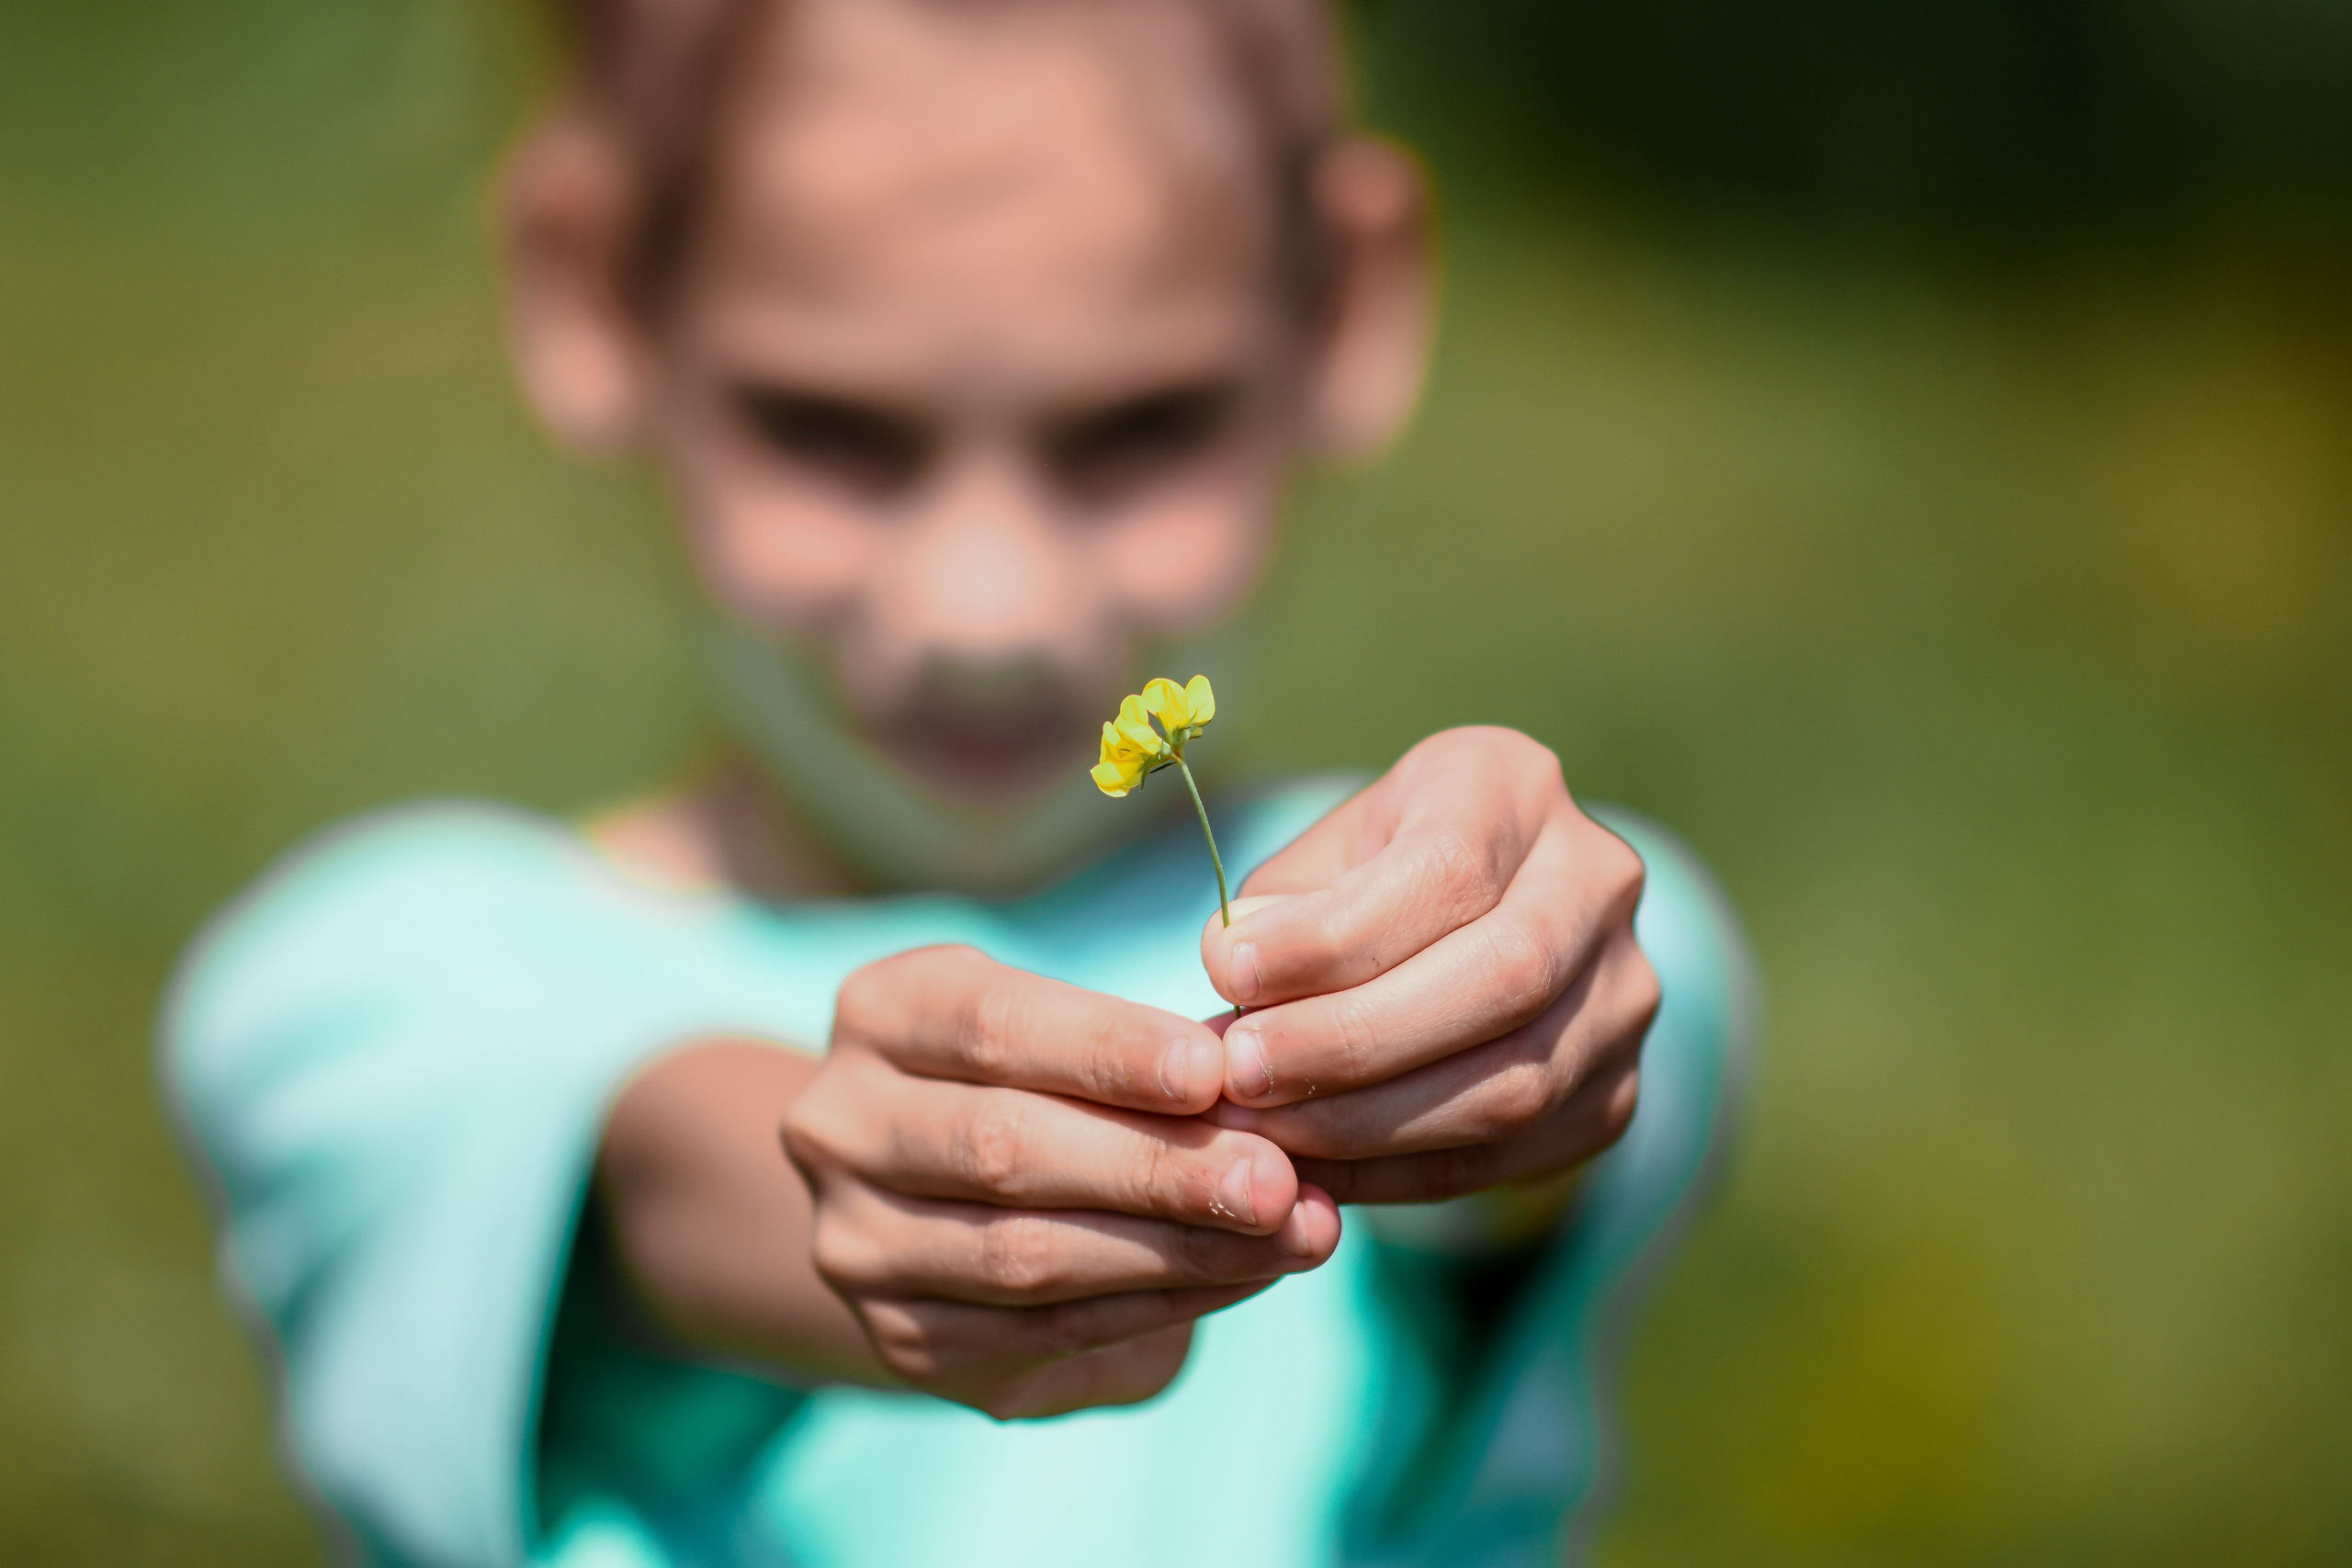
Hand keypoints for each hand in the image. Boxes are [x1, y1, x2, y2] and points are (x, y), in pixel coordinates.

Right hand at [782, 945, 1340, 1418]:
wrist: (933, 1192)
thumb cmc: (1040, 1074)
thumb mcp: (1070, 1028)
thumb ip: (1150, 1053)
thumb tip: (1265, 1085)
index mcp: (880, 1013)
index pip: (990, 1025)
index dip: (1105, 1049)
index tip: (1215, 1069)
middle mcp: (841, 1127)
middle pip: (1001, 1149)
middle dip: (1156, 1167)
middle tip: (1275, 1178)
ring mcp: (860, 1246)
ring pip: (1024, 1256)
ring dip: (1177, 1249)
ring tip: (1292, 1233)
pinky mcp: (905, 1341)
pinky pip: (1050, 1330)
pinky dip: (1166, 1303)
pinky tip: (1249, 1276)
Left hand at [1200, 727, 1658, 1203]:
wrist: (1465, 930)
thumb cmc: (1365, 883)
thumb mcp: (1316, 863)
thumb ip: (1275, 912)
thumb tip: (1235, 971)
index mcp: (1514, 786)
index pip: (1447, 871)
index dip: (1335, 938)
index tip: (1231, 979)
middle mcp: (1598, 880)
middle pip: (1505, 976)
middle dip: (1355, 1040)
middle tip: (1245, 1073)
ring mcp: (1624, 993)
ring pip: (1517, 1082)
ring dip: (1371, 1123)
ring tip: (1267, 1129)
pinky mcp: (1618, 1092)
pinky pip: (1513, 1156)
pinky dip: (1402, 1173)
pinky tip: (1319, 1169)